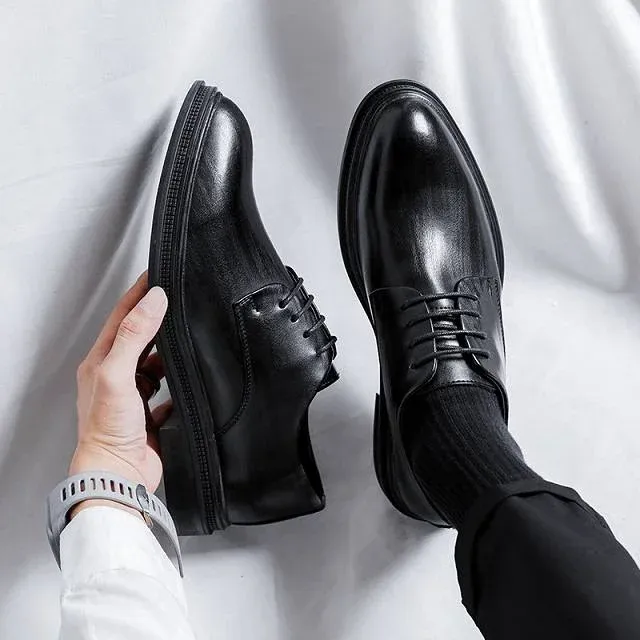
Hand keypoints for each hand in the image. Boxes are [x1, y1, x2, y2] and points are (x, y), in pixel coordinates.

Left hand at [70, 273, 170, 497]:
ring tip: (184, 343)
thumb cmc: (108, 431)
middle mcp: (114, 377)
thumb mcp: (117, 374)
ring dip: (168, 354)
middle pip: (138, 338)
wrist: (118, 474)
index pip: (121, 318)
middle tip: (177, 303)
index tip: (156, 275)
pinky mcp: (148, 414)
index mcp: (100, 363)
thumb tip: (153, 301)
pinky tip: (185, 383)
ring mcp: (132, 397)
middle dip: (157, 321)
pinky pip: (166, 392)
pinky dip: (176, 385)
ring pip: (154, 364)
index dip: (138, 295)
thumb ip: (134, 335)